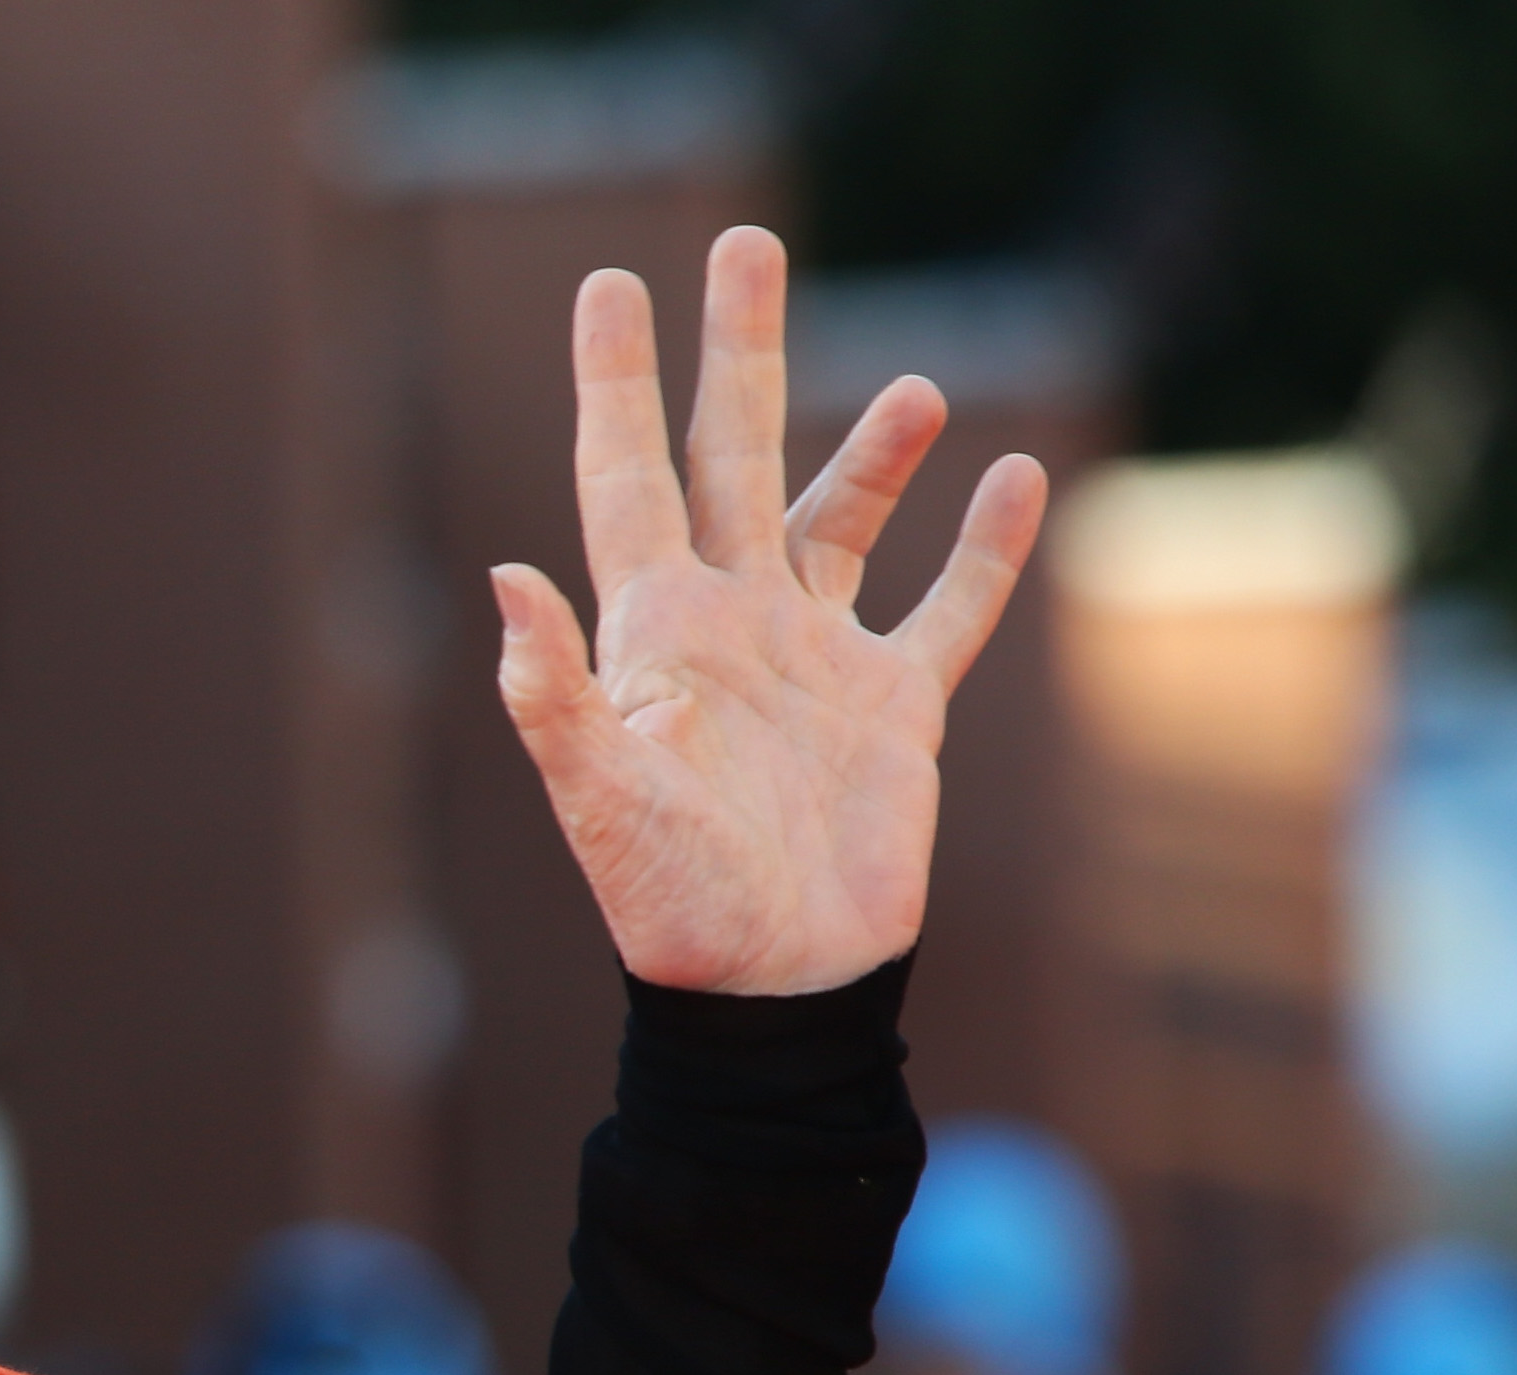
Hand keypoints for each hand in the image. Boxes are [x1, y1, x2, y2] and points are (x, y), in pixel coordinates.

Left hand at [492, 225, 1049, 998]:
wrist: (774, 989)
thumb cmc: (673, 906)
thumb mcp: (601, 799)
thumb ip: (552, 695)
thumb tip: (506, 582)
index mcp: (654, 633)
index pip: (626, 477)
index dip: (616, 383)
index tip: (609, 286)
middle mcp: (731, 627)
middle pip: (729, 456)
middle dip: (736, 353)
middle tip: (745, 243)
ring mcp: (815, 662)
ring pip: (840, 519)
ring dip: (870, 452)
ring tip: (913, 388)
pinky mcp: (893, 710)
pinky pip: (946, 609)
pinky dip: (983, 549)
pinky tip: (1011, 482)